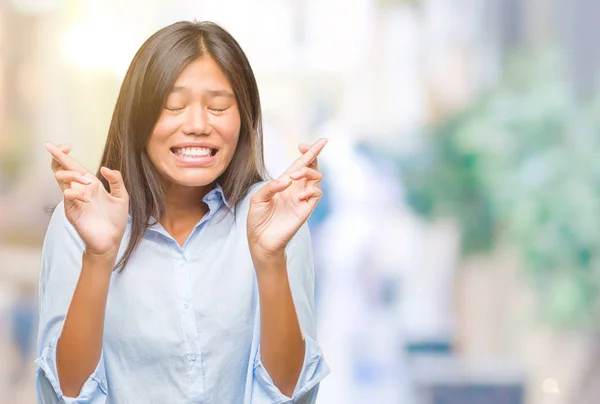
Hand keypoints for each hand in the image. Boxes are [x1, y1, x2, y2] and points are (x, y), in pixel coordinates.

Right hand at [46, 142, 128, 257]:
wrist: (112, 240)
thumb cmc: (115, 219)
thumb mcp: (122, 196)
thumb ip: (116, 180)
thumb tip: (104, 168)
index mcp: (90, 184)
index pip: (73, 165)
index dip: (66, 154)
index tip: (66, 145)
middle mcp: (79, 189)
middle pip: (61, 168)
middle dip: (58, 156)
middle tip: (60, 148)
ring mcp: (73, 200)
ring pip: (61, 178)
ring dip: (73, 175)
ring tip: (89, 182)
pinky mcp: (71, 211)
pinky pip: (67, 196)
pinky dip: (77, 194)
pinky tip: (88, 200)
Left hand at [247, 138, 326, 258]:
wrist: (260, 240)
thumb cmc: (258, 219)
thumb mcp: (258, 198)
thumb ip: (271, 187)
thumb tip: (288, 179)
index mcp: (284, 183)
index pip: (300, 164)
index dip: (307, 152)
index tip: (304, 144)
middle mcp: (296, 188)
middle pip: (312, 167)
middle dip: (312, 156)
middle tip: (302, 157)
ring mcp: (302, 198)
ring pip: (317, 177)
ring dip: (309, 172)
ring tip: (296, 176)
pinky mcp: (306, 209)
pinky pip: (316, 194)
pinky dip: (311, 190)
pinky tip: (299, 196)